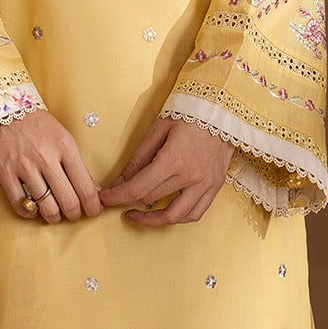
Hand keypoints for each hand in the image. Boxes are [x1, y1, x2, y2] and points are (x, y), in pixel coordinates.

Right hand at [0, 109, 101, 223]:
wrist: (0, 105)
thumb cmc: (35, 122)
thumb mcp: (62, 137)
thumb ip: (76, 164)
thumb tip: (93, 190)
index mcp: (65, 147)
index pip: (86, 187)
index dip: (93, 206)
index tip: (94, 211)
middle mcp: (47, 158)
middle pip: (69, 202)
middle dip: (75, 215)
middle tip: (74, 215)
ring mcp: (24, 166)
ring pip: (46, 207)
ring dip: (53, 217)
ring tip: (54, 214)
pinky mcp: (5, 172)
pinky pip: (20, 204)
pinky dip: (29, 213)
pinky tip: (33, 209)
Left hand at [99, 116, 232, 226]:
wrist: (222, 108)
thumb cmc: (187, 114)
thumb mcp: (157, 130)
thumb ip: (138, 159)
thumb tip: (121, 181)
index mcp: (172, 160)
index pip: (138, 188)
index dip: (117, 197)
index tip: (105, 199)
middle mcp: (190, 177)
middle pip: (151, 200)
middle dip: (128, 203)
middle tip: (117, 202)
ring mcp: (205, 184)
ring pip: (175, 216)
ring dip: (154, 220)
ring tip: (139, 214)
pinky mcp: (216, 186)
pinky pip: (196, 213)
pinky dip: (179, 218)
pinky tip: (166, 212)